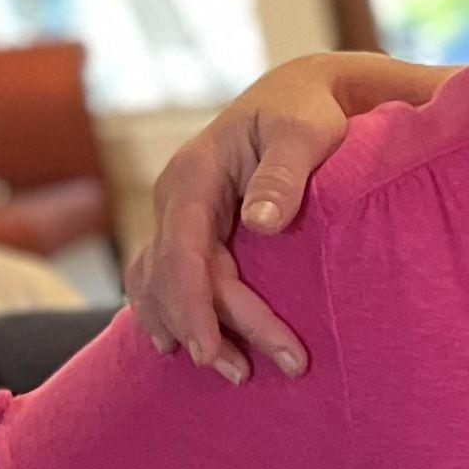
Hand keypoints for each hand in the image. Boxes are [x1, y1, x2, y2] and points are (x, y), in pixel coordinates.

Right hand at [128, 52, 425, 379]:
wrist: (299, 96)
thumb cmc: (307, 113)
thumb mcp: (305, 133)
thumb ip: (285, 174)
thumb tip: (260, 224)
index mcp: (193, 175)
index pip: (179, 251)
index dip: (191, 306)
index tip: (209, 350)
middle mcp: (175, 199)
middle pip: (176, 279)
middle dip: (210, 330)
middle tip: (258, 373)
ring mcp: (179, 217)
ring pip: (161, 285)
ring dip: (190, 330)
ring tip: (237, 372)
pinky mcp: (193, 231)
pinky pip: (170, 281)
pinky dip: (181, 315)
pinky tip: (201, 347)